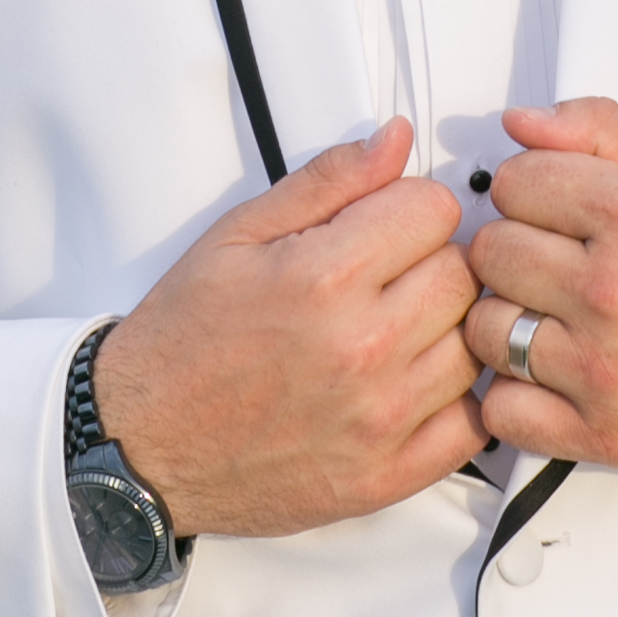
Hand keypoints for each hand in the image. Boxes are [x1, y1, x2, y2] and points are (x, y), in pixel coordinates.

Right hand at [91, 122, 484, 535]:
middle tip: (386, 279)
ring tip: (393, 332)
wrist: (143, 445)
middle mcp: (361, 349)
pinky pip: (474, 425)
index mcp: (325, 277)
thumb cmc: (183, 343)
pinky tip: (413, 384)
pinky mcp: (388, 476)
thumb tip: (394, 140)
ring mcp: (380, 418)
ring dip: (445, 331)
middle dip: (431, 263)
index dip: (409, 207)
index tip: (386, 225)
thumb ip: (327, 181)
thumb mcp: (237, 235)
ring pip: (474, 344)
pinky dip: (456, 402)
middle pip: (463, 274)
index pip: (436, 209)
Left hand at [464, 98, 617, 472]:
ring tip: (553, 314)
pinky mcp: (606, 436)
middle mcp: (615, 295)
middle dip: (517, 246)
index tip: (558, 205)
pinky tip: (550, 372)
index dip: (532, 187)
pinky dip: (515, 395)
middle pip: (490, 253)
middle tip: (558, 258)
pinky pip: (504, 413)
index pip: (513, 182)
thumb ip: (603, 132)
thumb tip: (521, 122)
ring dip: (508, 317)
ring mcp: (606, 371)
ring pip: (485, 329)